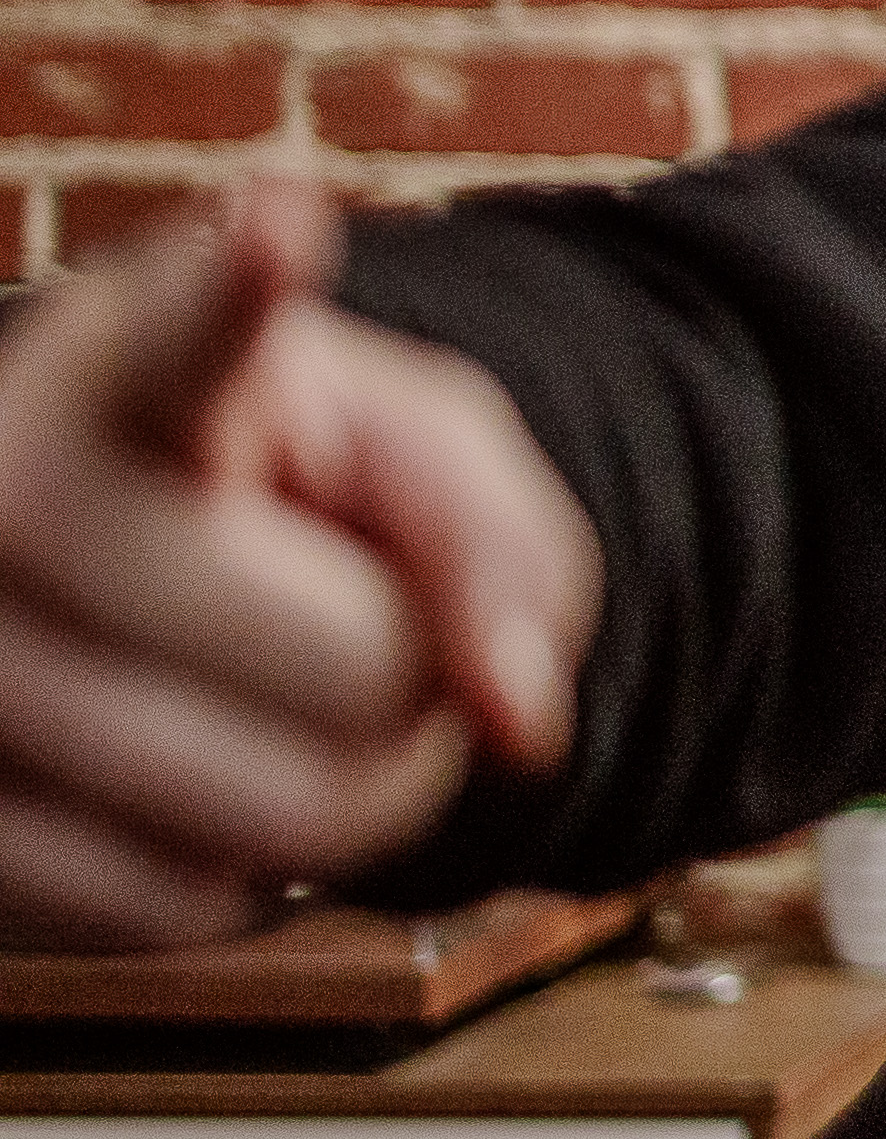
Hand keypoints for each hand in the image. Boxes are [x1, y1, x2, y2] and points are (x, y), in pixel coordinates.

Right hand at [0, 180, 595, 949]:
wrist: (116, 569)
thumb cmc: (278, 482)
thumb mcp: (413, 451)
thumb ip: (495, 541)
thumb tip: (516, 721)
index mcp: (124, 375)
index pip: (180, 338)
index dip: (237, 291)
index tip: (279, 231)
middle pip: (360, 672)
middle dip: (413, 672)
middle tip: (340, 613)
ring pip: (289, 816)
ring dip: (352, 788)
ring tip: (268, 686)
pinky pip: (184, 908)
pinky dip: (238, 872)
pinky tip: (181, 764)